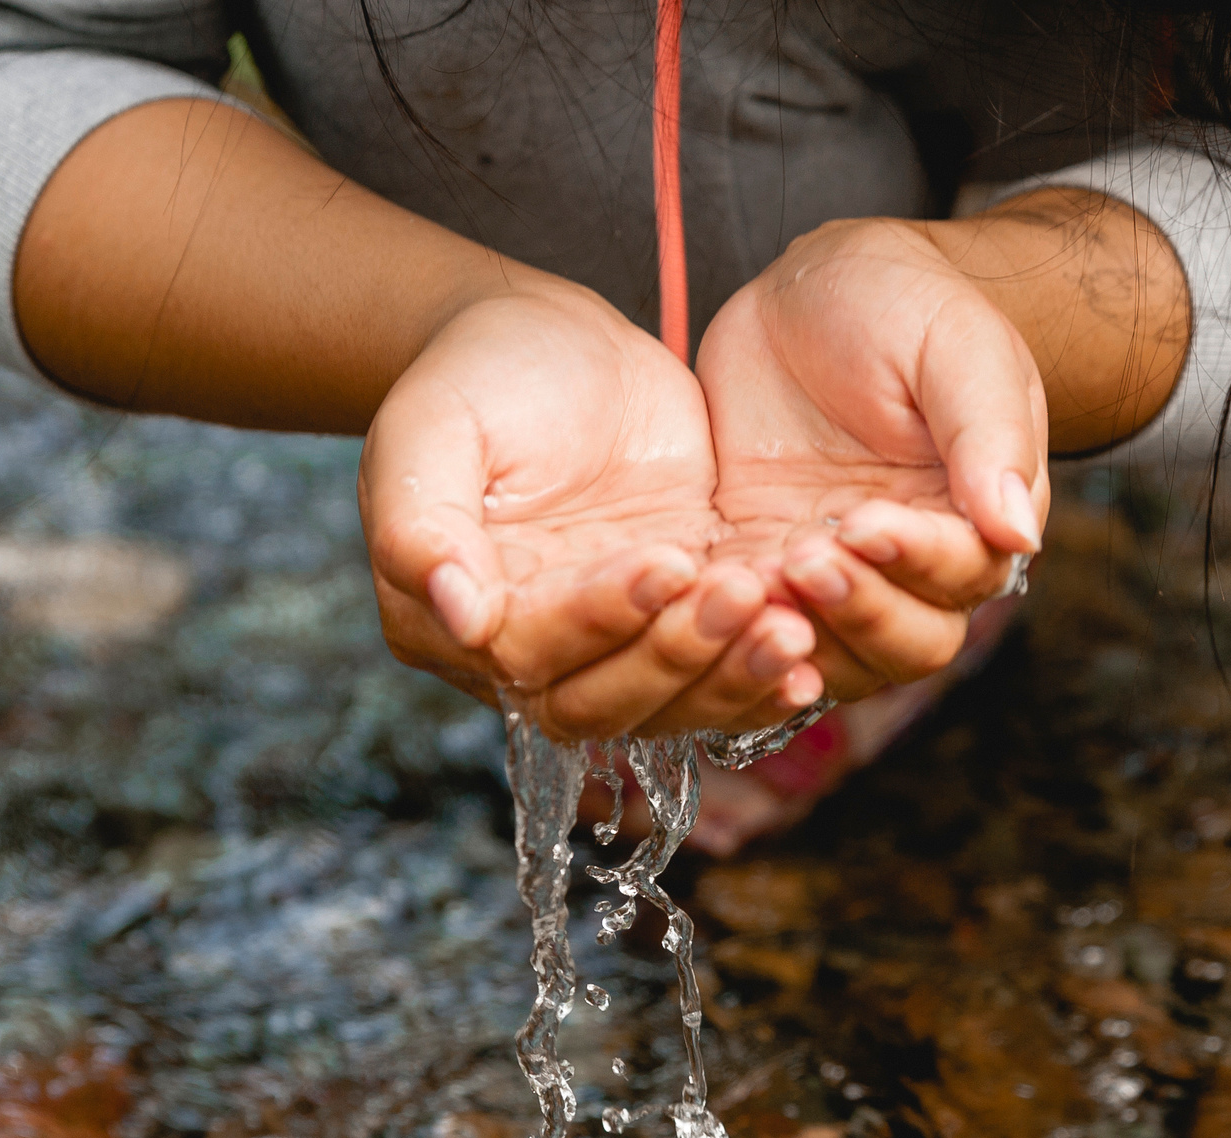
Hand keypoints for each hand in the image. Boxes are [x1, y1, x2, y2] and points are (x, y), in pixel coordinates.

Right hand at [359, 279, 824, 739]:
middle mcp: (525, 650)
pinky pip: (713, 675)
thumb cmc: (475, 372)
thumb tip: (462, 620)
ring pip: (665, 704)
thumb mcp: (431, 427)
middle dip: (677, 657)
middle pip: (600, 702)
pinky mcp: (671, 623)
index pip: (529, 654)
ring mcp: (605, 643)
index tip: (666, 562)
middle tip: (745, 595)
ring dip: (728, 676)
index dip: (600, 620)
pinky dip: (759, 676)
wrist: (549, 340)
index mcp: (447, 617)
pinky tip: (808, 652)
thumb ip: (422, 524)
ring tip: (789, 625)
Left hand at [671, 217, 1048, 731]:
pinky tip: (700, 602)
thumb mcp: (956, 345)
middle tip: (802, 557)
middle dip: (857, 612)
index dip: (917, 563)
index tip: (865, 523)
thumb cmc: (901, 305)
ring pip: (833, 656)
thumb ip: (989, 434)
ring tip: (751, 585)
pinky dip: (732, 633)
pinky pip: (752, 631)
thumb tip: (1020, 534)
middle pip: (907, 643)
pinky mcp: (761, 570)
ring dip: (793, 634)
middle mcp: (912, 568)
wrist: (809, 293)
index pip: (962, 577)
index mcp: (974, 517)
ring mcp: (834, 577)